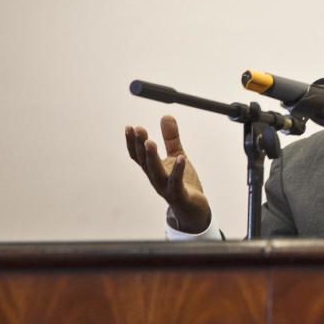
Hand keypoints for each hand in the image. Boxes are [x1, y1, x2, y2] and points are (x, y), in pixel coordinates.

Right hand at [125, 115, 211, 232]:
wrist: (193, 208)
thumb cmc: (183, 182)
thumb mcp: (177, 155)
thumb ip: (171, 138)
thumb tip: (166, 116)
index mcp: (153, 169)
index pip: (138, 155)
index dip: (132, 142)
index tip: (129, 127)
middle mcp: (156, 178)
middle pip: (144, 161)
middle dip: (140, 145)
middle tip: (138, 129)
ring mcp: (165, 187)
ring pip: (156, 172)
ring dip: (152, 157)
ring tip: (150, 142)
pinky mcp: (179, 194)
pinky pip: (176, 182)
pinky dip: (178, 170)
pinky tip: (181, 158)